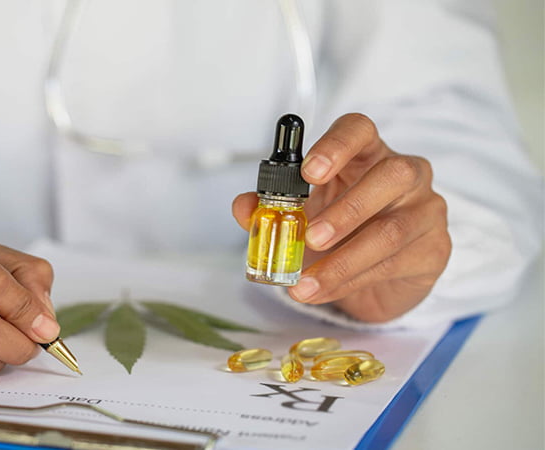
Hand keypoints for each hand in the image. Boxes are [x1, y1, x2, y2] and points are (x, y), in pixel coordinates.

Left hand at [233, 113, 450, 321]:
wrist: (374, 276)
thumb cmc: (339, 230)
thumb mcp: (302, 214)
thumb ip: (271, 208)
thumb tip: (244, 207)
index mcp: (367, 153)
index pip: (359, 130)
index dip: (336, 145)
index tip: (309, 171)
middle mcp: (404, 174)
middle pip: (391, 174)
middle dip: (347, 209)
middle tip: (311, 237)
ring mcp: (425, 210)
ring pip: (392, 230)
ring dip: (343, 261)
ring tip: (306, 282)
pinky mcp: (434, 250)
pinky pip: (393, 265)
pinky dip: (351, 281)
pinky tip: (324, 290)